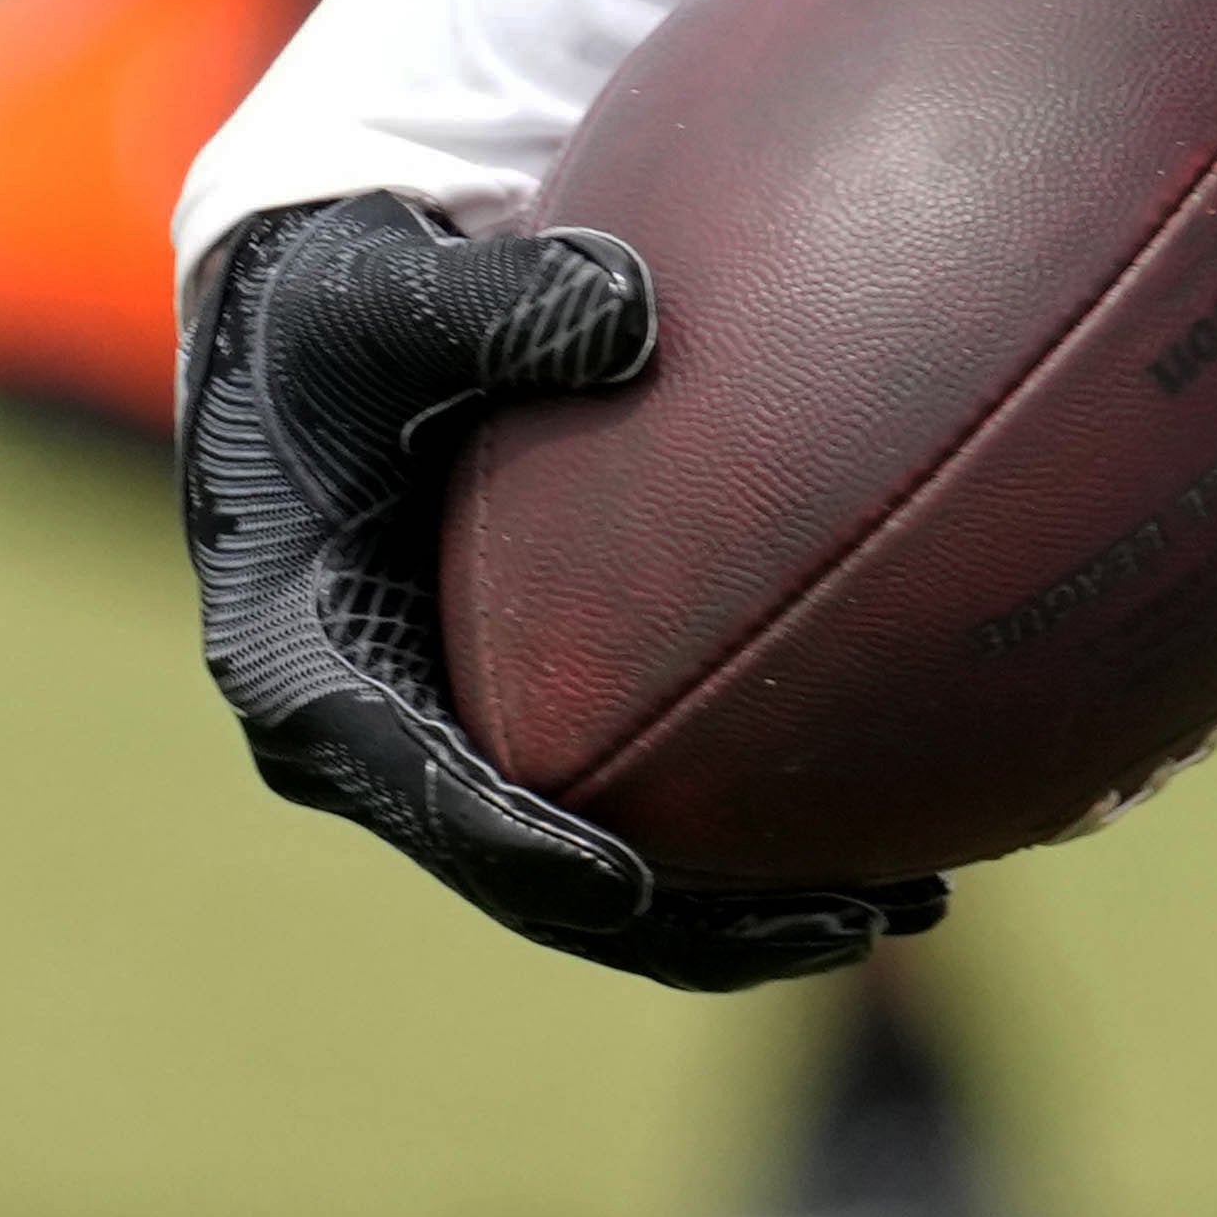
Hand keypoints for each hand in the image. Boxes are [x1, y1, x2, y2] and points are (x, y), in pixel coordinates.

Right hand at [178, 194, 939, 991]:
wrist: (307, 327)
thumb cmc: (336, 308)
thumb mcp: (378, 291)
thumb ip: (489, 303)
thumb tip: (634, 309)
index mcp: (304, 664)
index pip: (425, 794)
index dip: (527, 852)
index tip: (634, 886)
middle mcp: (370, 738)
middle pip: (537, 884)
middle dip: (688, 925)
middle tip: (852, 922)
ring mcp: (442, 742)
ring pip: (601, 879)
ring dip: (744, 907)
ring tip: (911, 905)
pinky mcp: (511, 718)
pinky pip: (634, 801)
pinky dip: (746, 827)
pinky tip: (892, 815)